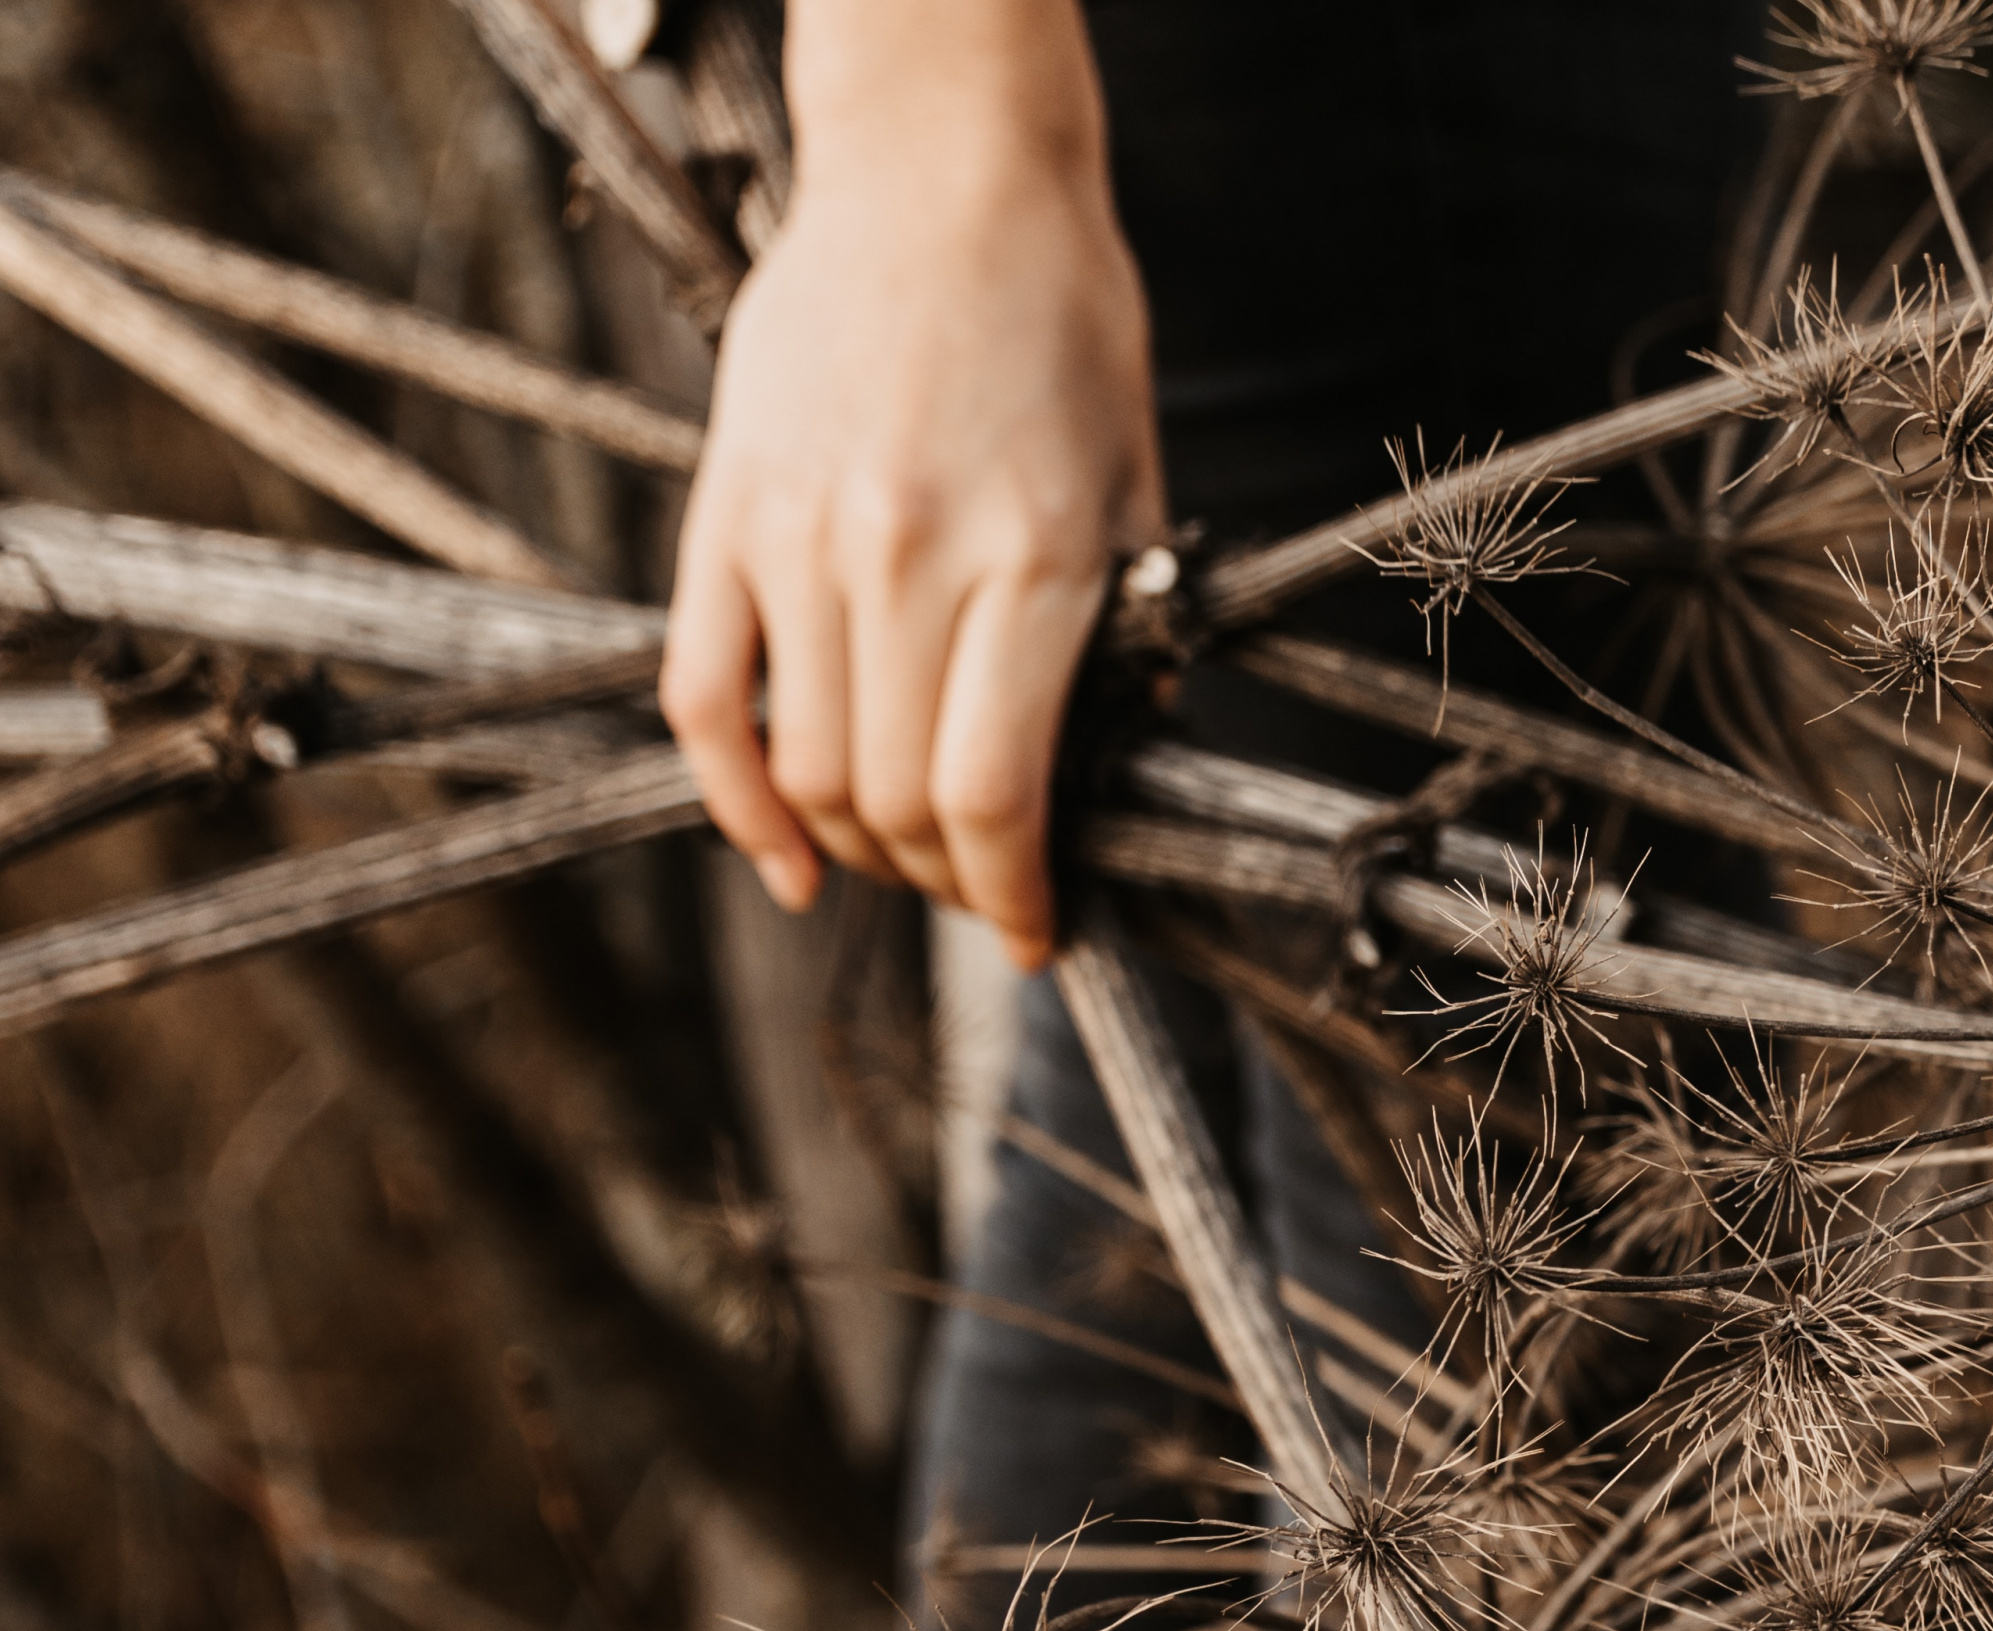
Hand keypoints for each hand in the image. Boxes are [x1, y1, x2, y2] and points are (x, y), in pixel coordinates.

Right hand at [658, 4, 1155, 972]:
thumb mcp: (1134, 482)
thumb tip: (1105, 768)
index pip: (994, 797)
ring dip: (854, 848)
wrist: (943, 177)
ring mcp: (798, 542)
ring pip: (802, 769)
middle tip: (981, 891)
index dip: (1012, 895)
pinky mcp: (724, 516)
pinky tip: (782, 856)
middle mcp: (905, 563)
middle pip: (893, 803)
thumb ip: (1121, 627)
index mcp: (1030, 563)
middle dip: (944, 881)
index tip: (1035, 931)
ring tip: (904, 860)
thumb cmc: (1064, 322)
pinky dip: (734, 799)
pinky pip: (701, 696)